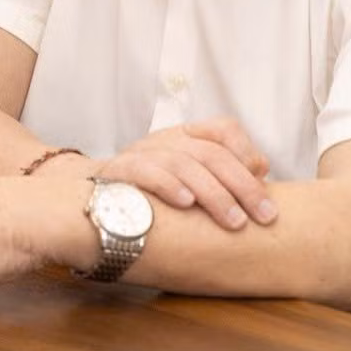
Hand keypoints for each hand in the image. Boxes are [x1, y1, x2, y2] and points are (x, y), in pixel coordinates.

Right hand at [55, 119, 274, 228]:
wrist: (86, 202)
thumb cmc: (147, 198)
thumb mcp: (187, 183)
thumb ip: (222, 175)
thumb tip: (262, 168)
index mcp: (182, 139)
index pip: (221, 128)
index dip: (245, 149)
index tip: (264, 176)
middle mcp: (162, 141)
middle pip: (210, 152)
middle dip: (243, 185)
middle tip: (265, 215)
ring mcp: (138, 154)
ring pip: (183, 163)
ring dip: (214, 194)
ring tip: (234, 222)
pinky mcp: (116, 172)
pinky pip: (144, 171)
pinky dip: (168, 185)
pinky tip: (187, 204)